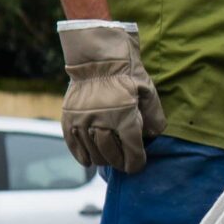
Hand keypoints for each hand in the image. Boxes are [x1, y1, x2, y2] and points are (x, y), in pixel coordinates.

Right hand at [58, 21, 165, 173]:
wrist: (98, 58)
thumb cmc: (127, 74)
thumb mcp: (148, 92)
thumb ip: (154, 116)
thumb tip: (154, 135)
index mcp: (125, 117)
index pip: (132, 152)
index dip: (136, 163)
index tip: (137, 165)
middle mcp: (102, 122)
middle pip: (111, 155)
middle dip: (120, 162)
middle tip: (124, 162)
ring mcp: (83, 121)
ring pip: (92, 152)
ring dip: (102, 159)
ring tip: (108, 159)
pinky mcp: (69, 118)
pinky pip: (73, 144)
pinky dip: (81, 155)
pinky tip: (88, 161)